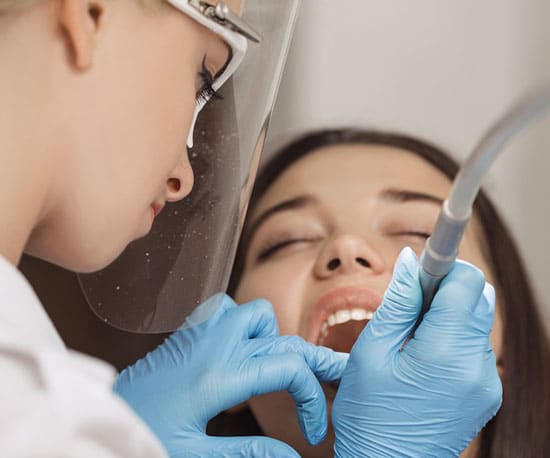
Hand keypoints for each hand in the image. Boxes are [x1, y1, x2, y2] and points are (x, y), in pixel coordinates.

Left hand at [114, 294, 347, 457]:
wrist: (104, 417)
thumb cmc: (144, 435)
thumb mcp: (198, 454)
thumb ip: (249, 452)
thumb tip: (290, 457)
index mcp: (220, 377)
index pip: (287, 369)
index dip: (310, 398)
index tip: (311, 429)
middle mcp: (214, 347)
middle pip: (281, 336)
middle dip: (309, 361)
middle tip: (325, 379)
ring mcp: (200, 335)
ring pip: (255, 314)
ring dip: (272, 338)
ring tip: (268, 371)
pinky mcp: (188, 334)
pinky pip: (225, 311)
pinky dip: (242, 326)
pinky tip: (237, 355)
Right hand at [332, 247, 501, 457]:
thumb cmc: (367, 415)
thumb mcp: (371, 352)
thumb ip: (397, 302)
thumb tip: (411, 259)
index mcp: (446, 353)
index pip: (466, 282)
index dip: (443, 266)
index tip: (422, 265)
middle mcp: (477, 367)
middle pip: (477, 298)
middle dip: (446, 289)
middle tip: (409, 304)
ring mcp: (486, 383)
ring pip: (478, 320)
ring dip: (449, 313)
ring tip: (412, 336)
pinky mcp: (486, 394)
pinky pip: (476, 347)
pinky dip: (454, 337)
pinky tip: (423, 356)